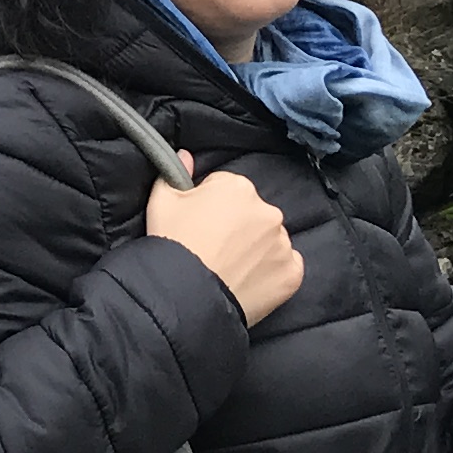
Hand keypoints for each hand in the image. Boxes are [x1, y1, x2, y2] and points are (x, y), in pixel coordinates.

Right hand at [145, 168, 300, 325]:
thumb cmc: (173, 245)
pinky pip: (286, 267)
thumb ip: (173, 173)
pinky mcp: (292, 273)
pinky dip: (272, 273)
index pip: (226, 190)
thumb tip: (186, 155)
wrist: (186, 296)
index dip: (209, 208)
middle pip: (252, 215)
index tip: (199, 226)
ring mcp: (283, 244)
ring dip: (255, 250)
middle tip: (213, 249)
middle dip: (237, 227)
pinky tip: (249, 281)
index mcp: (238, 188)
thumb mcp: (161, 202)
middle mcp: (268, 211)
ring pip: (270, 241)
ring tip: (229, 269)